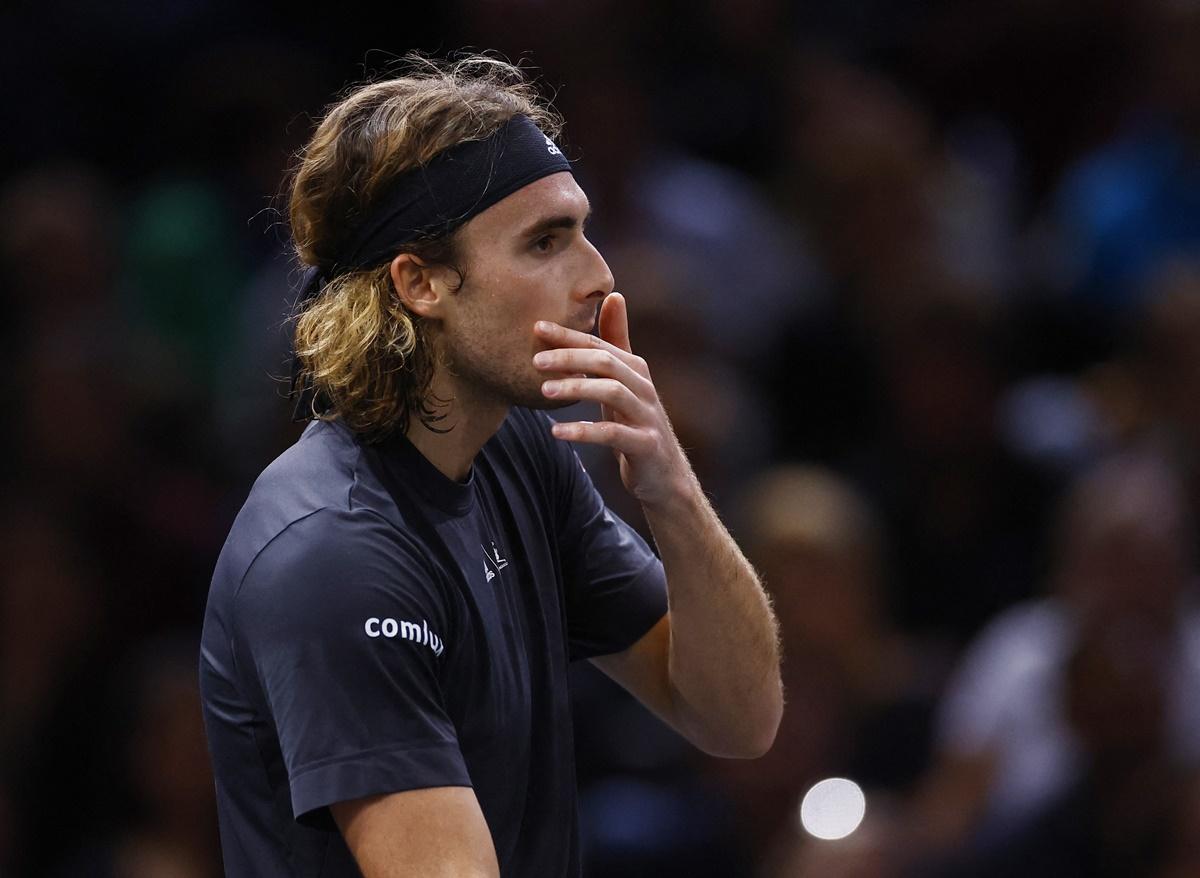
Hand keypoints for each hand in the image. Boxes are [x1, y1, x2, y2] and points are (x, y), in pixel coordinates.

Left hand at [532, 292, 693, 506]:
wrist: (665, 475)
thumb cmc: (637, 423)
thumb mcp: (626, 382)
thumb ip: (618, 342)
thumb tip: (614, 295)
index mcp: (636, 369)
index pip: (599, 345)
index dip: (568, 336)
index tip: (536, 328)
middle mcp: (645, 387)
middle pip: (607, 362)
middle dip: (570, 358)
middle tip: (535, 360)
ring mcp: (647, 416)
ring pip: (613, 392)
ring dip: (577, 389)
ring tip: (544, 391)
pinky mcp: (646, 445)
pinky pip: (613, 434)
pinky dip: (584, 431)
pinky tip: (557, 431)